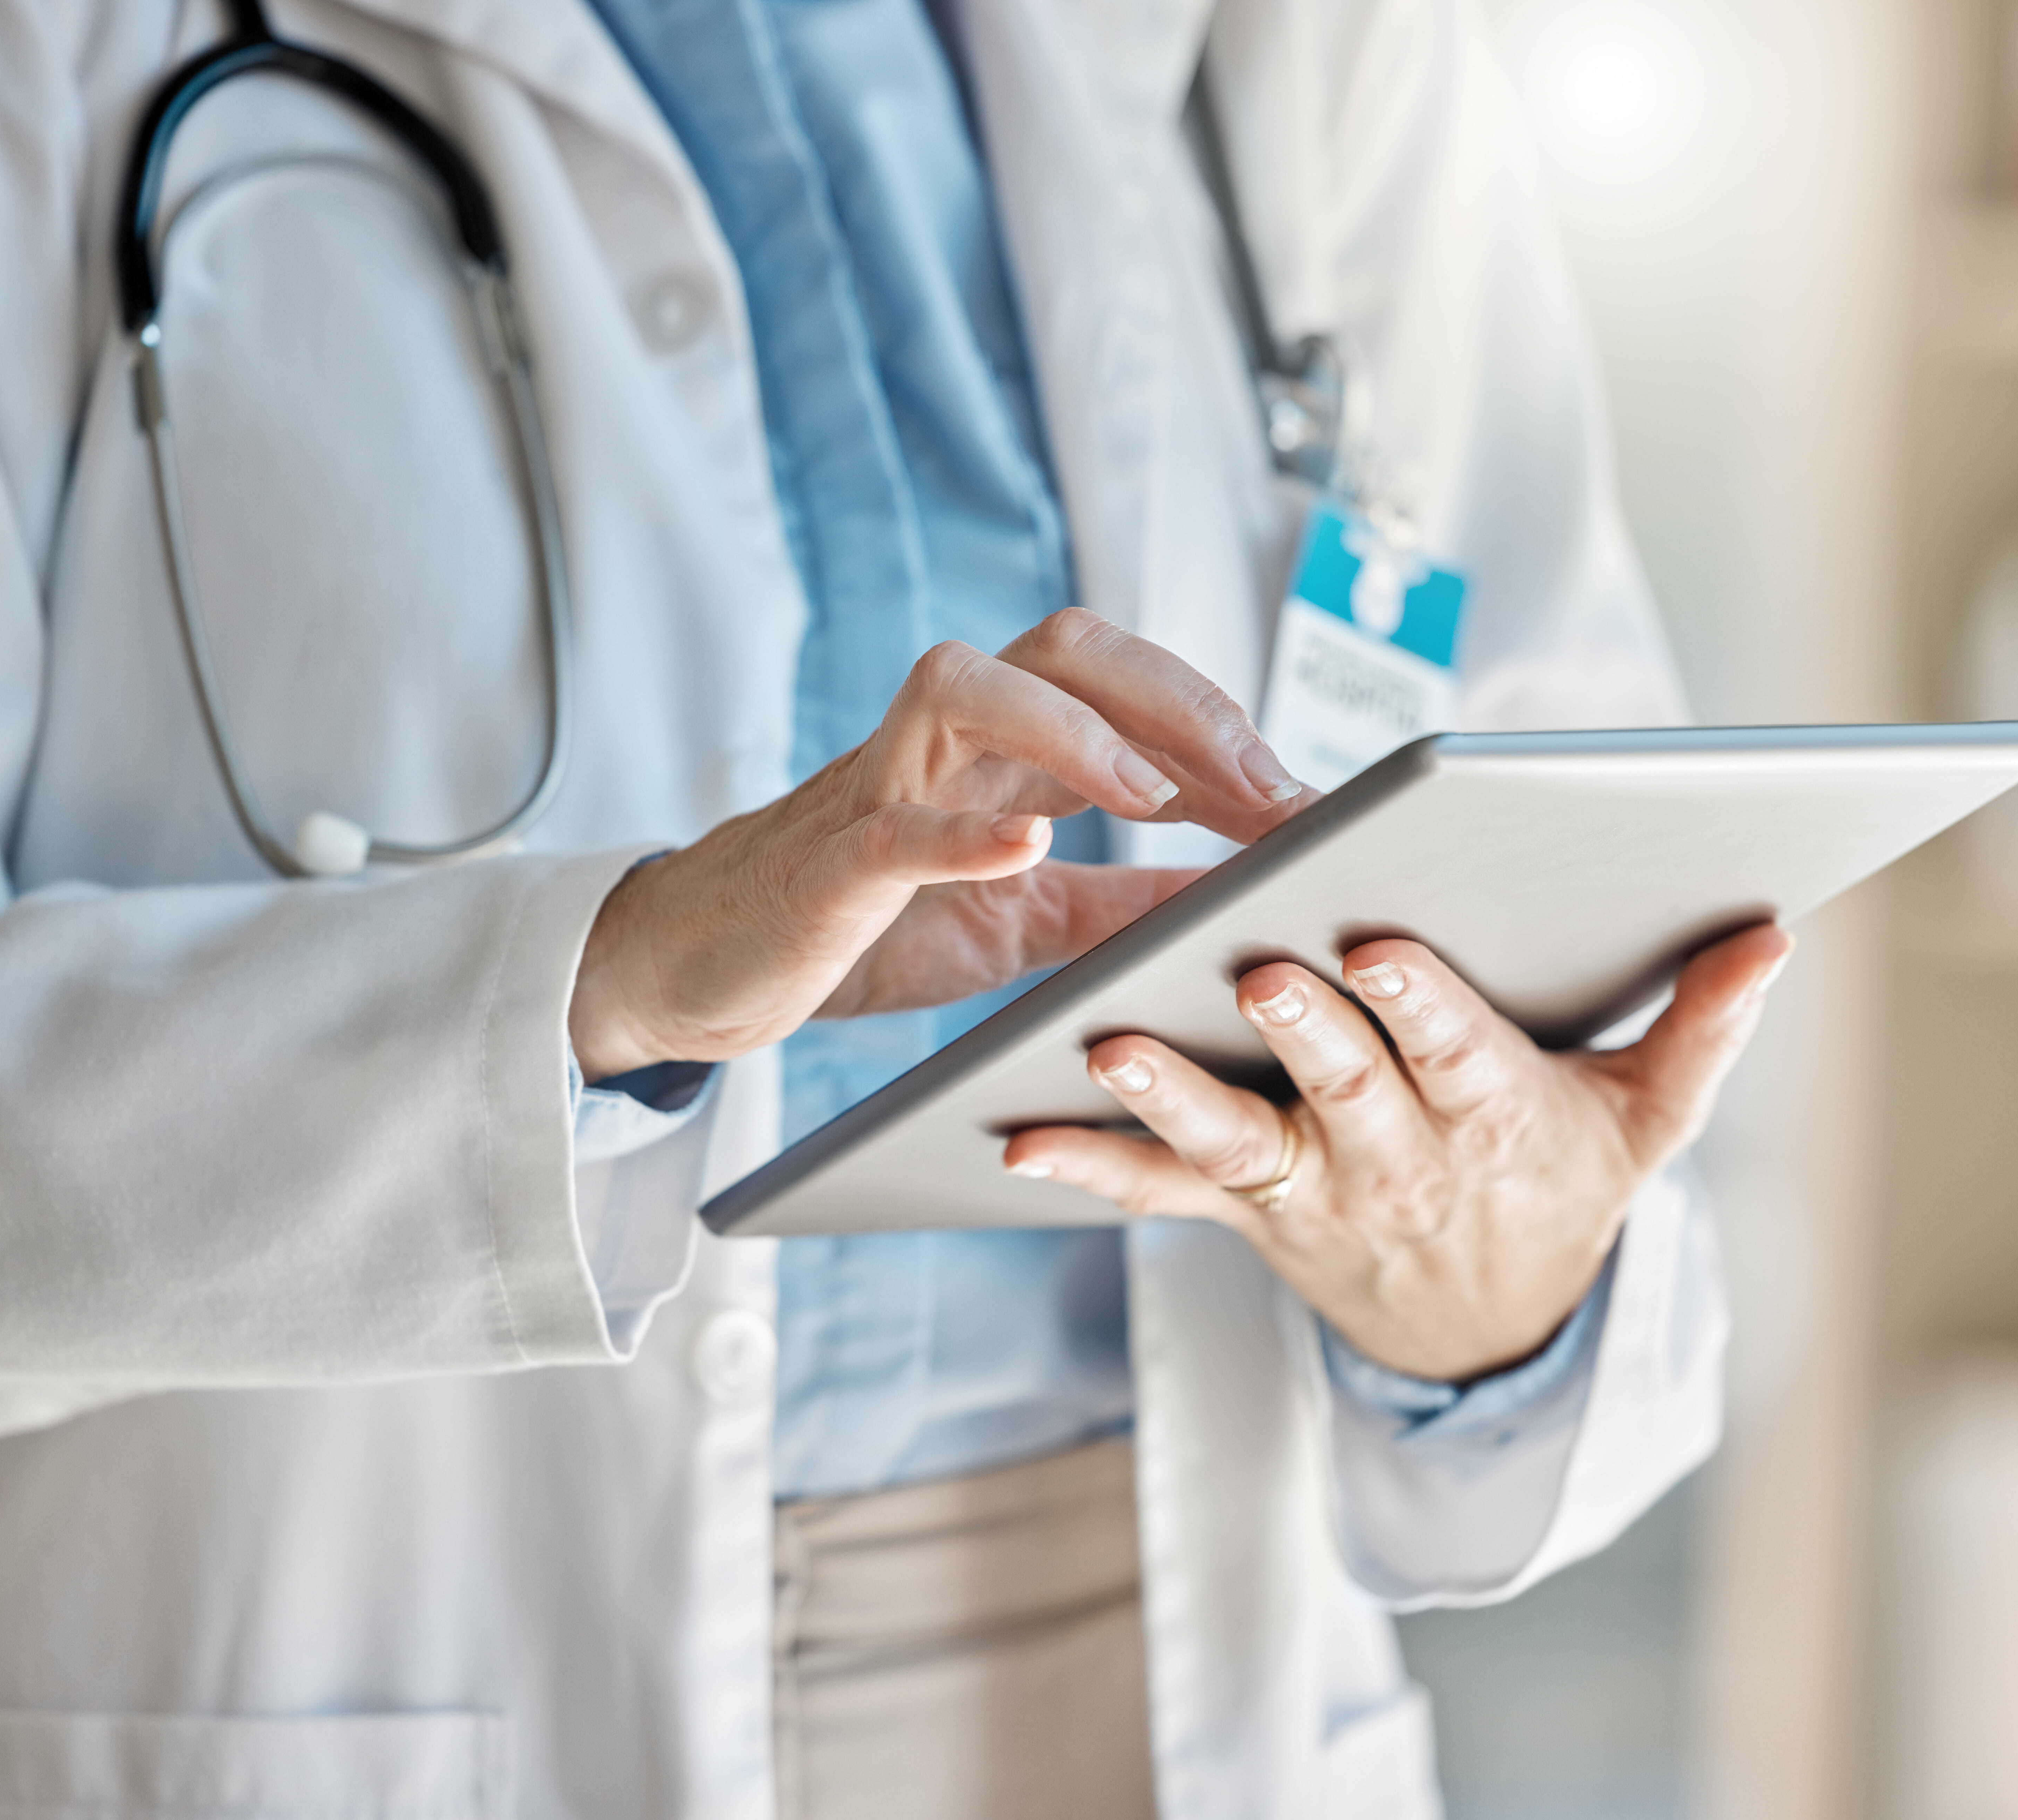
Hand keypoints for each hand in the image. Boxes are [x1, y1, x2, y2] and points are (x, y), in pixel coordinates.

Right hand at [568, 609, 1309, 1080]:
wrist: (708, 971)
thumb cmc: (863, 928)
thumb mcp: (1023, 920)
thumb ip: (1120, 900)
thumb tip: (1237, 898)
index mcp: (1001, 750)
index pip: (1129, 692)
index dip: (1225, 732)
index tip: (1309, 802)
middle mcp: (945, 741)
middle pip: (1066, 651)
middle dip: (1179, 704)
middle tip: (1267, 790)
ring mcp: (878, 787)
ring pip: (965, 688)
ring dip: (1074, 730)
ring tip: (1157, 794)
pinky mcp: (825, 861)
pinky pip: (889, 825)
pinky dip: (957, 832)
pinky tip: (1024, 846)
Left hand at [1000, 923, 1793, 1381]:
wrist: (1494, 1326)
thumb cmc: (1569, 1183)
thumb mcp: (1652, 1119)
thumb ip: (1706, 1025)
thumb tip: (1775, 933)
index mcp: (1490, 1113)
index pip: (1455, 1050)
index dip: (1422, 1002)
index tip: (1384, 943)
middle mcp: (1393, 1154)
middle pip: (1342, 1085)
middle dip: (1301, 1032)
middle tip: (1257, 973)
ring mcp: (1311, 1188)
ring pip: (1232, 1140)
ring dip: (1167, 1098)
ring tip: (1106, 1051)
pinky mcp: (1246, 1212)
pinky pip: (1159, 1194)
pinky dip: (1090, 1169)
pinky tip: (1015, 1139)